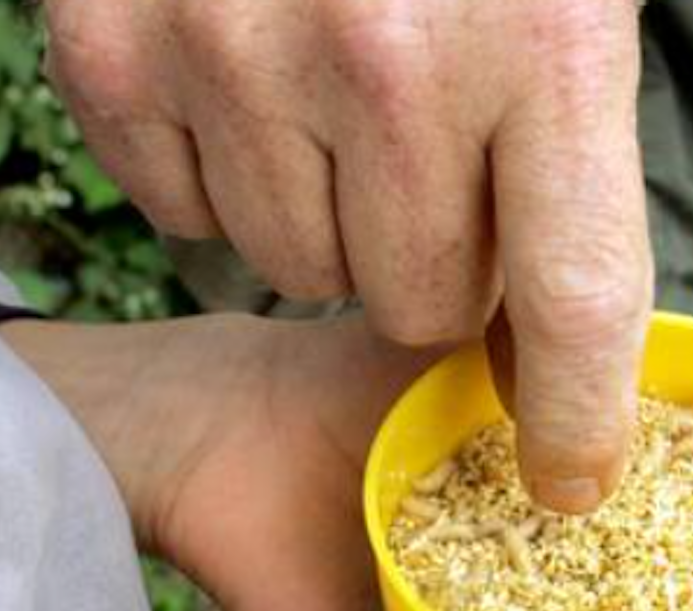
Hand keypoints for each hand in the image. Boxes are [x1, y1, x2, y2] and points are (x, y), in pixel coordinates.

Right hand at [43, 0, 651, 511]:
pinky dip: (222, 174)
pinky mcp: (116, 48)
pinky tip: (250, 82)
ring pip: (297, 268)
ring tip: (339, 103)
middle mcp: (388, 60)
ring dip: (329, 218)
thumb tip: (552, 346)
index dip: (576, 418)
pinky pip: (183, 215)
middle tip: (436, 170)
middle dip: (439, 266)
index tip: (571, 480)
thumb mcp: (565, 2)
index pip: (576, 302)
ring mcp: (234, 52)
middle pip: (418, 304)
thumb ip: (573, 161)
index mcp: (543, 43)